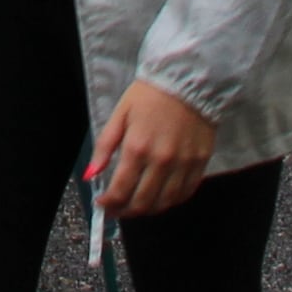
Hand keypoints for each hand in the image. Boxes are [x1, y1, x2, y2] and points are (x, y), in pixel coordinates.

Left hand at [87, 81, 218, 220]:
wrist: (187, 79)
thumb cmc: (150, 94)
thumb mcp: (120, 114)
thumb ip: (104, 146)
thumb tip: (91, 174)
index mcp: (137, 147)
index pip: (120, 190)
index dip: (109, 203)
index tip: (103, 204)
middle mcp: (161, 160)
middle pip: (142, 202)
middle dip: (125, 211)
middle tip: (117, 209)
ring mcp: (183, 164)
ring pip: (164, 203)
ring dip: (148, 210)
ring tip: (137, 206)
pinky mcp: (200, 162)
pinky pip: (186, 193)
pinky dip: (171, 201)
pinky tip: (161, 198)